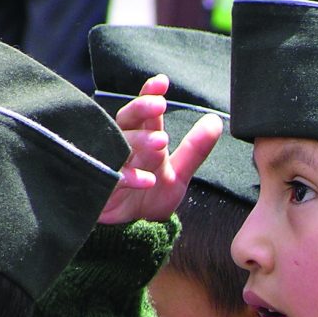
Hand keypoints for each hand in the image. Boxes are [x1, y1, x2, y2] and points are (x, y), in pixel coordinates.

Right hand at [99, 75, 222, 225]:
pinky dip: (129, 179)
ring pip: (118, 147)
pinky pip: (112, 181)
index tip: (161, 82)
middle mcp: (123, 150)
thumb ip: (196, 149)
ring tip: (161, 140)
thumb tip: (216, 121)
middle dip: (140, 110)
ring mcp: (110, 168)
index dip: (149, 95)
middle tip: (159, 105)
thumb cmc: (150, 200)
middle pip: (125, 121)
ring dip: (139, 142)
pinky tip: (147, 180)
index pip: (142, 112)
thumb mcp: (178, 173)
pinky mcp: (101, 190)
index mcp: (140, 141)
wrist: (134, 234)